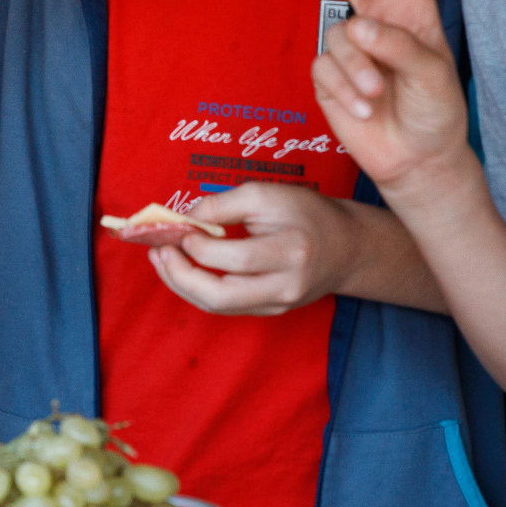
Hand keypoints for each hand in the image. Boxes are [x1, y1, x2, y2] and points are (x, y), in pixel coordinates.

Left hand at [148, 182, 364, 316]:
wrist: (346, 249)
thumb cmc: (306, 214)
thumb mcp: (269, 194)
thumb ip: (224, 204)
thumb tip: (184, 219)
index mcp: (292, 251)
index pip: (236, 258)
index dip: (200, 246)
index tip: (180, 227)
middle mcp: (286, 286)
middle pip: (221, 296)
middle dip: (180, 275)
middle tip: (159, 251)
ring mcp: (278, 305)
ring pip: (218, 306)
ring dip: (182, 284)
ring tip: (162, 259)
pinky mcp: (271, 312)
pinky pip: (226, 307)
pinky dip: (198, 289)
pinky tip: (183, 269)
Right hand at [303, 0, 473, 194]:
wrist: (416, 160)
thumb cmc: (436, 112)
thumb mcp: (433, 75)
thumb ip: (400, 45)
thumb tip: (357, 26)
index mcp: (414, 10)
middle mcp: (380, 20)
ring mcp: (352, 47)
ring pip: (337, 35)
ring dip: (356, 68)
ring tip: (375, 95)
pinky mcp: (328, 75)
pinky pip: (324, 67)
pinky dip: (343, 88)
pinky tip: (363, 108)